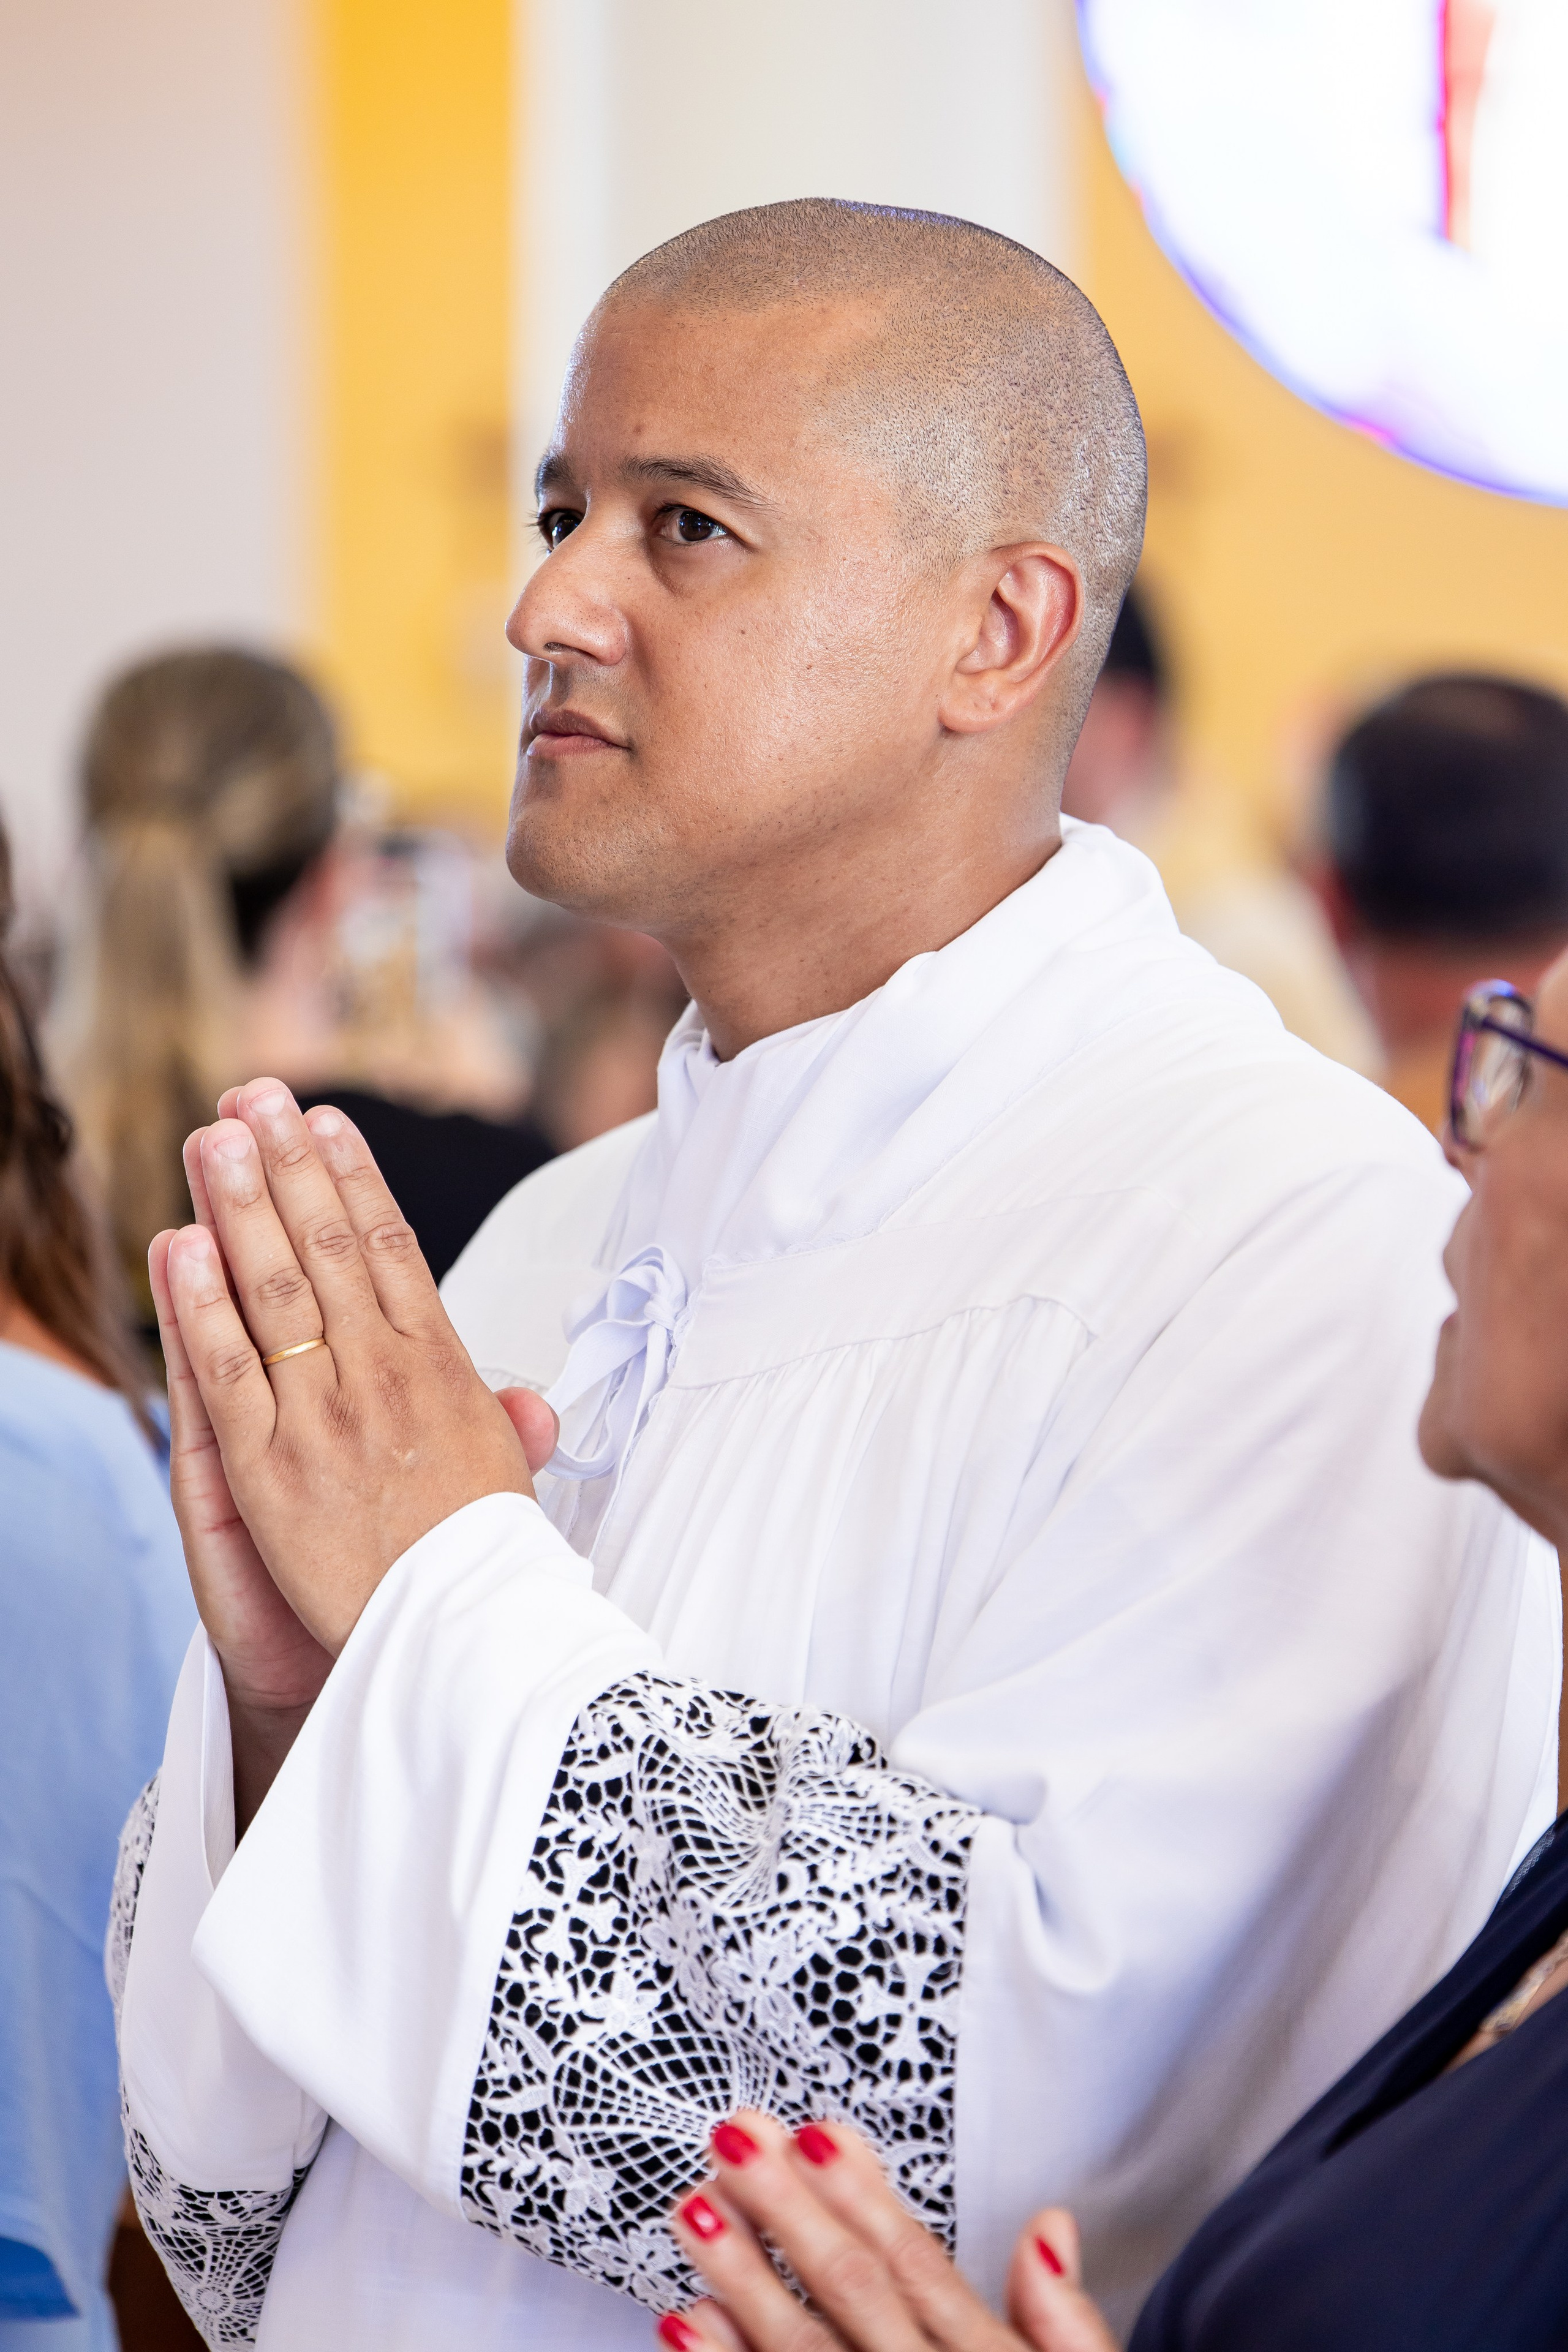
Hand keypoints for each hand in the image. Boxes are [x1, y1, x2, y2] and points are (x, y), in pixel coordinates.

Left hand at [158, 1079, 556, 1820]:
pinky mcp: (269, 1466)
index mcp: (440, 1373)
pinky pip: (227, 1370)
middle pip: (327, 1248)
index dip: (355, 1183)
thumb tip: (528, 1397)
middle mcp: (381, 1378)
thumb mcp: (508, 1485)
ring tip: (213, 1135)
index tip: (328, 1126)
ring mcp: (323, 1416)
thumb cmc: (484, 1567)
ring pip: (276, 1289)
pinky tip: (178, 1245)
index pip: (391, 1252)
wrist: (460, 1643)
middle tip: (255, 1097)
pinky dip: (199, 1305)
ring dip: (241, 1204)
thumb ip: (505, 1428)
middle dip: (287, 1166)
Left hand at [662, 2113, 1116, 2351]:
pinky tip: (685, 2320)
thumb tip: (1048, 2228)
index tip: (815, 2133)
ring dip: (743, 2279)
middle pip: (853, 2294)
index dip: (863, 2197)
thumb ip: (1065, 2322)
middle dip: (790, 2211)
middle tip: (734, 2141)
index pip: (919, 2270)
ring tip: (694, 2209)